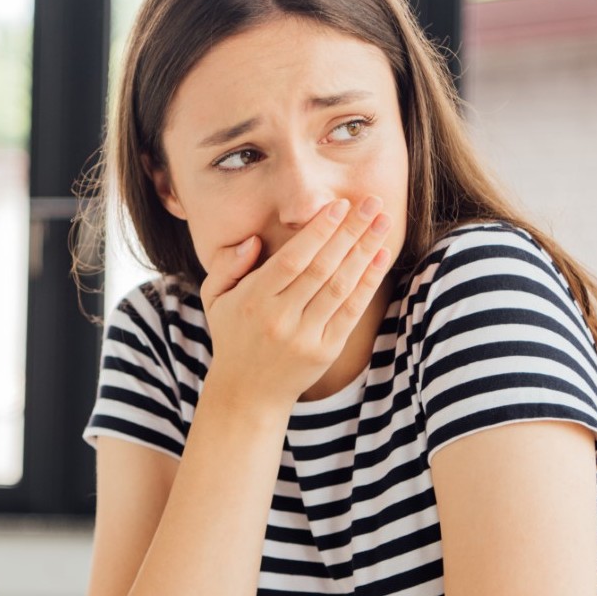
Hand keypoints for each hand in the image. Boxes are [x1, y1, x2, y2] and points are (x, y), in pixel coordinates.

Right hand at [198, 196, 392, 409]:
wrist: (248, 392)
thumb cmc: (232, 335)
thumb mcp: (213, 298)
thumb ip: (227, 265)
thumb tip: (254, 241)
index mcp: (253, 300)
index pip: (291, 260)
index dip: (318, 232)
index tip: (339, 206)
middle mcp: (280, 319)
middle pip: (321, 269)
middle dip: (349, 232)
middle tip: (371, 203)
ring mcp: (304, 337)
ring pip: (340, 287)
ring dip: (365, 252)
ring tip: (383, 223)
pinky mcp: (325, 351)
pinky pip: (351, 312)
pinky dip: (368, 283)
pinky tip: (380, 257)